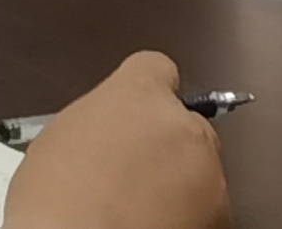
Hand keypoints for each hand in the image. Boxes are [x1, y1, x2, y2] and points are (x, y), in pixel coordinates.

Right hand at [1, 53, 229, 228]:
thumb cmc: (60, 200)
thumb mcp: (60, 138)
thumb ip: (99, 123)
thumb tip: (108, 137)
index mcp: (137, 94)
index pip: (157, 69)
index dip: (147, 92)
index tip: (140, 110)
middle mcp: (180, 125)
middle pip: (183, 123)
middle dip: (164, 144)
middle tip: (132, 173)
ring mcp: (206, 170)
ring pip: (199, 167)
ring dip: (179, 181)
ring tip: (138, 207)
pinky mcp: (221, 213)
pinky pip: (208, 207)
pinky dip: (189, 215)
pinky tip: (153, 223)